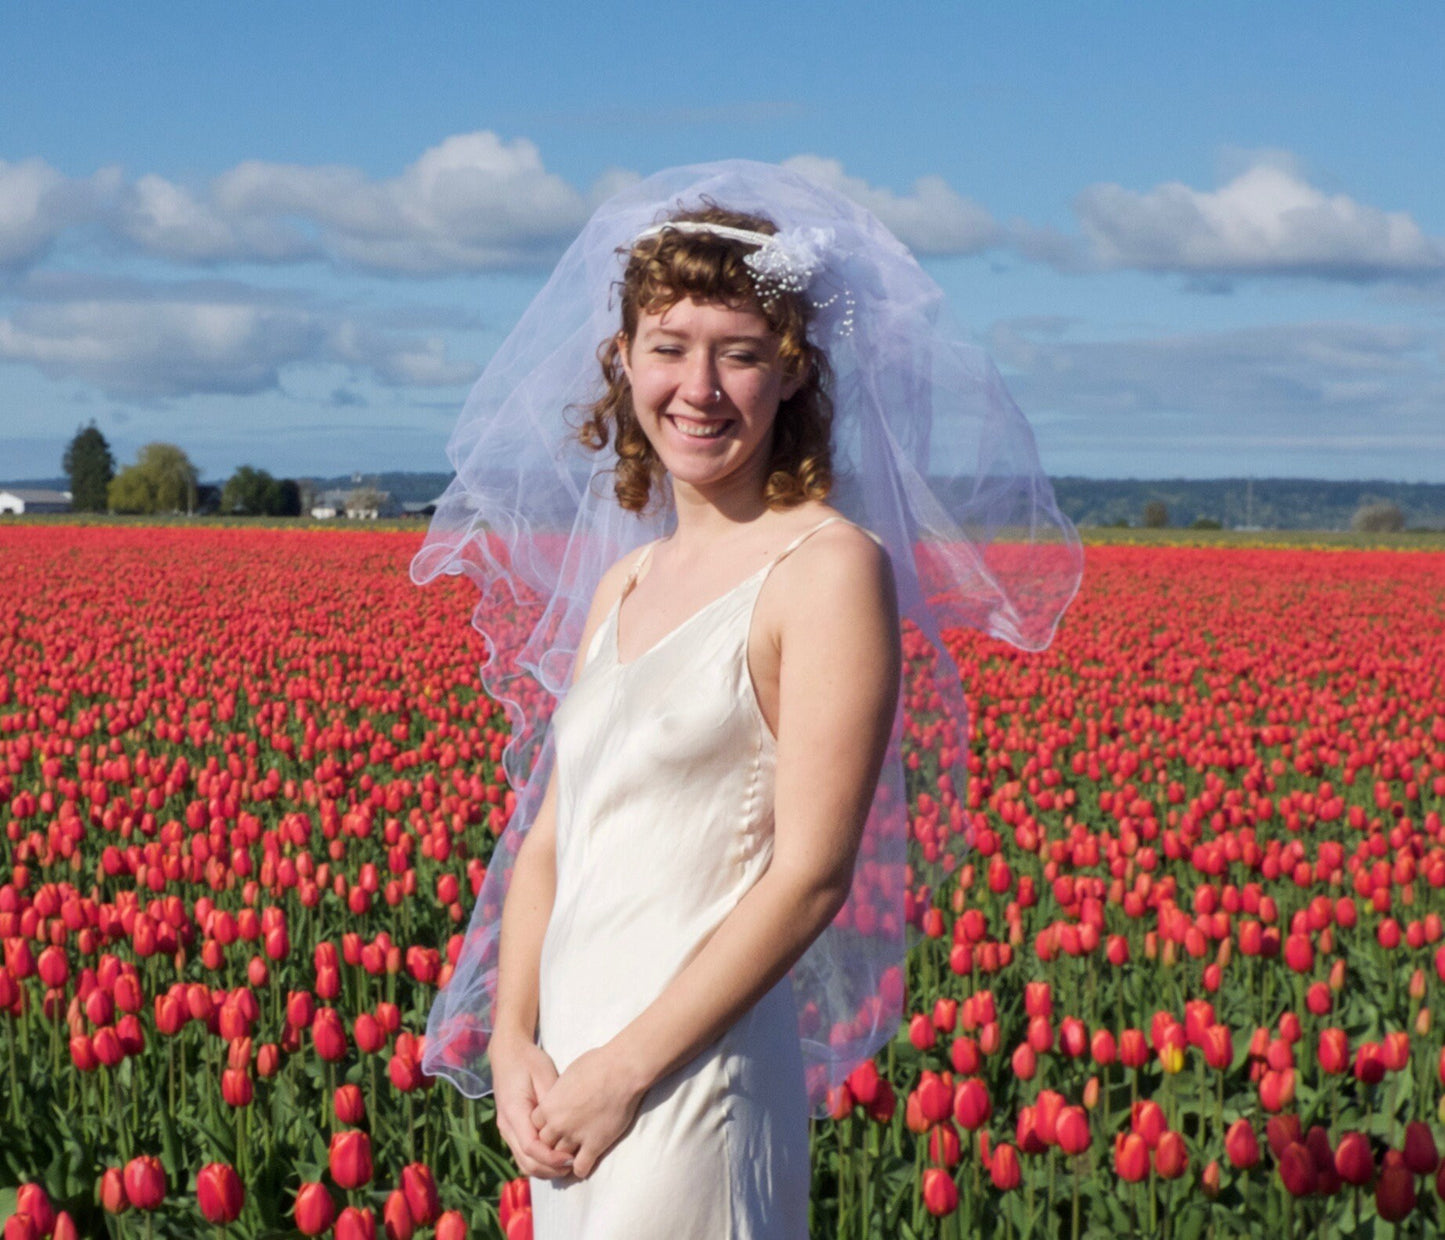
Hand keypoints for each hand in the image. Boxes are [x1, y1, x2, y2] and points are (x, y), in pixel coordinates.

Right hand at [489, 1029, 575, 1178]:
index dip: (552, 1158)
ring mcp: (506, 1130)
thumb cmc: (529, 1061)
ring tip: (568, 1165)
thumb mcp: (544, 1074)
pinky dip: (539, 1162)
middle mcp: (506, 1126)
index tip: (572, 1158)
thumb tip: (564, 1124)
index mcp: (514, 1112)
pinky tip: (557, 1158)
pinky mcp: (511, 1131)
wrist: (508, 1054)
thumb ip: (552, 1101)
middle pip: (526, 1161)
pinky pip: (523, 1154)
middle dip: (550, 1169)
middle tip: (574, 1165)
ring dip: (545, 1169)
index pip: (531, 1147)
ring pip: (523, 1162)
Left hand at [530, 1045, 646, 1178]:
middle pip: (545, 1144)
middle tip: (563, 1140)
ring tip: (574, 1154)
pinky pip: (581, 1168)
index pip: (535, 1126)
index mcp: (549, 1106)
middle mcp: (558, 1125)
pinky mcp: (595, 1146)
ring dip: (566, 1157)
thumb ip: (559, 1092)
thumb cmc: (596, 1065)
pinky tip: (587, 1160)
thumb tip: (560, 1095)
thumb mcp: (568, 1074)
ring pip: (560, 1158)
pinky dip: (582, 1168)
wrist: (621, 1071)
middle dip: (553, 1142)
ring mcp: (575, 1137)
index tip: (554, 1123)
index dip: (545, 1125)